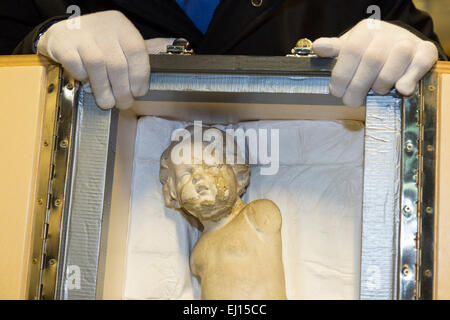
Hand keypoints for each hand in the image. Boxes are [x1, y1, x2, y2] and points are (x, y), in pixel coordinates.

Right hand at [37, 10, 148, 109]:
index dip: (140, 77)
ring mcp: (82, 33)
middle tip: (123, 103)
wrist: (63, 33)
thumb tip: (154, 74)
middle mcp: (104, 26)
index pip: (137, 52)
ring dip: (104, 91)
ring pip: (98, 66)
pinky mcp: (63, 43)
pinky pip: (77, 66)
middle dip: (122, 91)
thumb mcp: (121, 43)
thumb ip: (137, 58)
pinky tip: (86, 81)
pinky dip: (83, 78)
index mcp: (122, 26)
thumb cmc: (98, 43)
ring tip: (107, 102)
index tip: (138, 92)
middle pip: (118, 64)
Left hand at [313, 19, 437, 107]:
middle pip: (371, 61)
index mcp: (365, 31)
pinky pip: (419, 65)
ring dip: (381, 85)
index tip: (337, 91)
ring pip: (393, 65)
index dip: (342, 75)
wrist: (398, 42)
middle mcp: (386, 33)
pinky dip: (409, 79)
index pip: (351, 51)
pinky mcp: (424, 52)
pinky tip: (401, 89)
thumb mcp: (348, 47)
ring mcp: (407, 42)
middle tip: (352, 100)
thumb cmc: (368, 49)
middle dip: (358, 87)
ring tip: (376, 90)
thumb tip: (317, 47)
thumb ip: (334, 50)